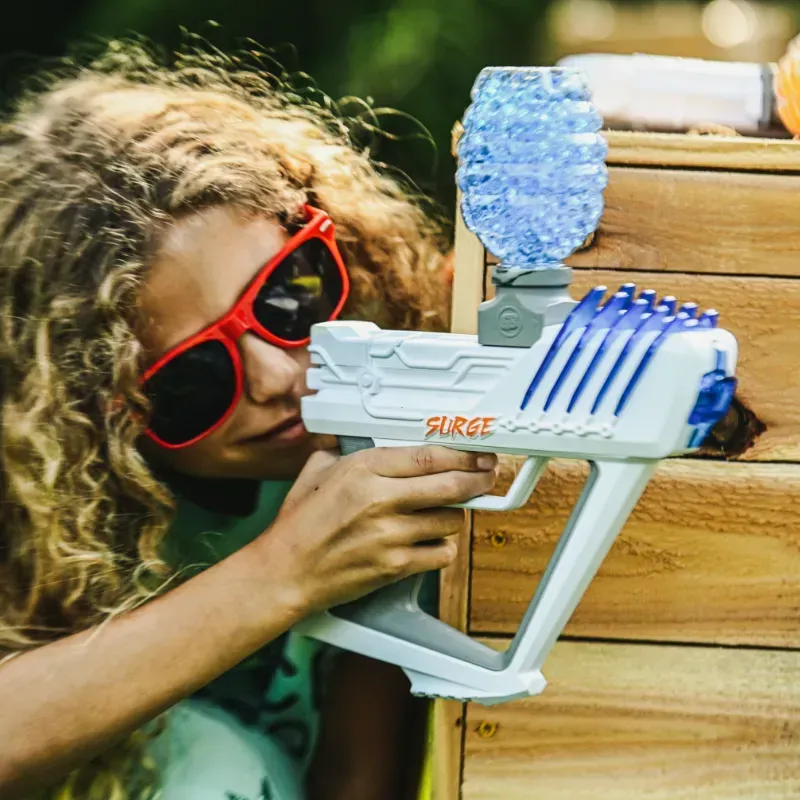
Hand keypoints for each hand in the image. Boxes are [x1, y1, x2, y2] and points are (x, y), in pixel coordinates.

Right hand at [262, 445, 497, 615]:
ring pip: (450, 520)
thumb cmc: (299, 524)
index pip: (428, 456)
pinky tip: (429, 542)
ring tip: (442, 512)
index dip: (463, 455)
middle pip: (450, 486)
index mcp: (363, 471)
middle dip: (477, 480)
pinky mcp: (395, 566)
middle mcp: (380, 500)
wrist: (285, 572)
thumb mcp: (317, 471)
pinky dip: (442, 547)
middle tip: (486, 477)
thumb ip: (347, 451)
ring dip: (453, 515)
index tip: (479, 454)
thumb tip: (365, 438)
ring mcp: (390, 535)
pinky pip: (440, 553)